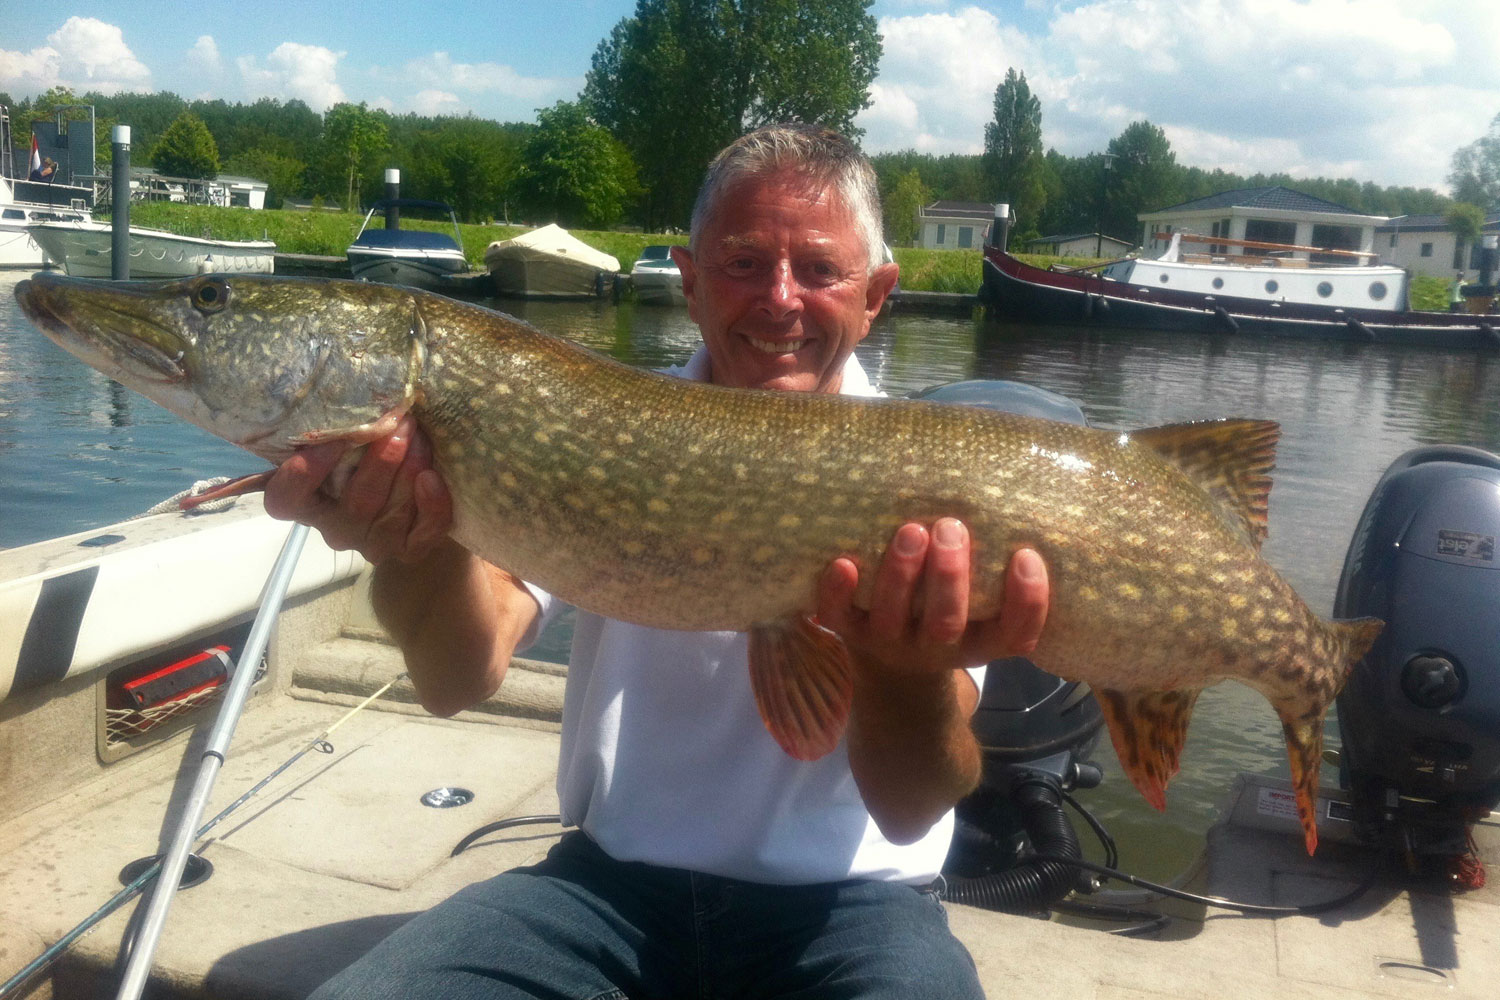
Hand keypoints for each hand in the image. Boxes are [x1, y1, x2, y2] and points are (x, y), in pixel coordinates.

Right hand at [262, 415, 452, 563]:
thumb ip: (337, 425)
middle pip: (356, 500)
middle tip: (402, 419)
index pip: (287, 500)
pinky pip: (422, 532)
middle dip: (383, 456)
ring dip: (410, 468)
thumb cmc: (368, 458)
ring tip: (421, 435)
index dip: (305, 473)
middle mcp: (336, 528)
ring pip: (391, 512)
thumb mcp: (346, 444)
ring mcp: (373, 543)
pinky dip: (431, 504)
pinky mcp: (409, 551)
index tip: (336, 438)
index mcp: (309, 502)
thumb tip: (345, 383)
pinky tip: (433, 477)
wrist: (416, 502)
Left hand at [815, 518, 1048, 676]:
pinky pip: (838, 619)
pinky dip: (837, 593)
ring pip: (893, 619)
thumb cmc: (951, 603)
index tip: (1026, 556)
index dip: (1027, 600)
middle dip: (949, 577)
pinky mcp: (849, 632)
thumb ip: (997, 559)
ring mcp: (890, 642)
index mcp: (982, 640)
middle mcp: (938, 646)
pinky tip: (843, 564)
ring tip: (910, 530)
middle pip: (947, 624)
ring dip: (901, 575)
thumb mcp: (985, 596)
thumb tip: (1015, 485)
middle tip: (950, 527)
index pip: (1016, 633)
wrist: (892, 655)